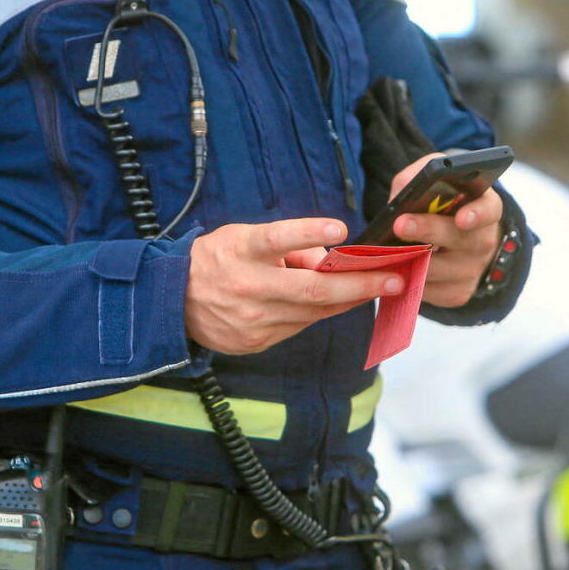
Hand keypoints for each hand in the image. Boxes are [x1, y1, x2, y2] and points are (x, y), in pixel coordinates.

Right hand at [186, 218, 404, 354]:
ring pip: (314, 311)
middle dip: (360, 285)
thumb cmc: (218, 259)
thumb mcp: (243, 237)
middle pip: (311, 289)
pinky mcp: (257, 341)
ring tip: (383, 286)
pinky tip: (345, 301)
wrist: (173, 302)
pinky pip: (301, 325)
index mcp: (241, 251)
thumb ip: (286, 244)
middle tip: (395, 278)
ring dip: (352, 299)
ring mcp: (253, 319)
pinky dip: (324, 311)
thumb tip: (330, 259)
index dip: (307, 233)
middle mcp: (248, 286)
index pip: (276, 238)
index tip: (340, 228)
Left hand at [390, 153, 503, 307]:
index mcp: (485, 207)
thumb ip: (417, 179)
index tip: (461, 217)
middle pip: (459, 240)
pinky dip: (408, 278)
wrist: (448, 237)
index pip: (489, 210)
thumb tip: (399, 198)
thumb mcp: (431, 183)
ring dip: (409, 257)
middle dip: (428, 231)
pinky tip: (396, 268)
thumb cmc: (438, 204)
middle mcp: (484, 241)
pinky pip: (429, 289)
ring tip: (387, 246)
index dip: (477, 214)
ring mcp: (473, 270)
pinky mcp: (458, 293)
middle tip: (401, 225)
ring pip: (436, 268)